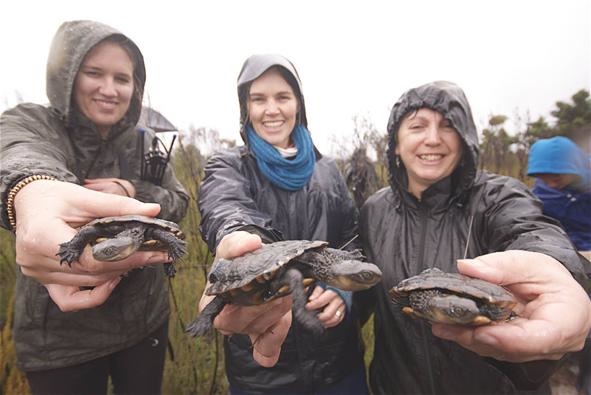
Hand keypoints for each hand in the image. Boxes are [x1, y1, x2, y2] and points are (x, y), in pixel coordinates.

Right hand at [13, 180, 169, 310]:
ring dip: (118, 273)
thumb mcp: (85, 196)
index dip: (124, 256)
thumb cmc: (55, 197)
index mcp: (41, 235)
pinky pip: (72, 301)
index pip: (89, 257)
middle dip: (129, 263)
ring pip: (88, 284)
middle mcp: (36, 260)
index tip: (152, 251)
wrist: (30, 203)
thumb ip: (118, 206)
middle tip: (157, 254)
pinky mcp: (45, 282)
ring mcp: (39, 274)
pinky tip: (114, 278)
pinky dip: (96, 294)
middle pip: (92, 272)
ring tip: (141, 258)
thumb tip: (153, 211)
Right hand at [198, 231, 291, 366]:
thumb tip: (251, 243)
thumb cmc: (237, 255)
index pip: (224, 317)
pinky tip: (283, 322)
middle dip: (267, 306)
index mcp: (211, 304)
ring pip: (262, 330)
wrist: (251, 259)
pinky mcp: (262, 333)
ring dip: (278, 312)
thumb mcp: (233, 243)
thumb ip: (238, 243)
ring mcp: (245, 329)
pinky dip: (276, 338)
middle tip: (282, 288)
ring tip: (286, 292)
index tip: (260, 287)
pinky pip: (267, 348)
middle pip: (245, 324)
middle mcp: (226, 321)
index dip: (245, 306)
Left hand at [306, 286, 345, 327]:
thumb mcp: (322, 284)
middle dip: (319, 317)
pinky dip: (331, 323)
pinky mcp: (345, 310)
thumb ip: (316, 291)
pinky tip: (325, 323)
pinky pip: (339, 319)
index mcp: (332, 291)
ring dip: (325, 322)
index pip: (321, 301)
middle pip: (328, 313)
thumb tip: (311, 299)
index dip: (313, 305)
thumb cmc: (330, 284)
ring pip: (334, 318)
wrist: (342, 282)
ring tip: (318, 321)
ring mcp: (342, 306)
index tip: (307, 307)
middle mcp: (338, 299)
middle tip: (313, 317)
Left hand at [431, 250, 590, 361]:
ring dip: (468, 338)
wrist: (550, 286)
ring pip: (499, 351)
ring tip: (442, 324)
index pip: (541, 338)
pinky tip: (450, 326)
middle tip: (447, 325)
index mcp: (567, 319)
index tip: (482, 331)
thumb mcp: (528, 262)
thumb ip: (499, 265)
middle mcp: (552, 342)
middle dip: (477, 337)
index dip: (509, 339)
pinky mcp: (515, 350)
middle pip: (513, 348)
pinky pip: (492, 347)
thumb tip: (467, 268)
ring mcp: (533, 350)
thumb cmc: (546, 276)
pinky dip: (471, 336)